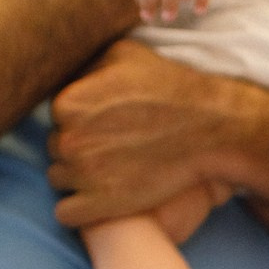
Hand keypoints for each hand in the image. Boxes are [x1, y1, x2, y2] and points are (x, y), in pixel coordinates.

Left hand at [48, 41, 240, 227]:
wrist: (212, 130)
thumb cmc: (172, 89)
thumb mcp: (123, 54)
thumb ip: (85, 65)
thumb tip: (70, 74)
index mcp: (67, 104)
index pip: (55, 117)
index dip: (80, 120)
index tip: (106, 124)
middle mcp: (68, 139)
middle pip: (56, 149)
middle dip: (80, 149)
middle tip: (116, 148)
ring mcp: (84, 175)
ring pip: (59, 180)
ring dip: (80, 179)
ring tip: (114, 171)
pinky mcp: (101, 205)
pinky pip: (67, 213)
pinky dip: (82, 209)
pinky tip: (105, 198)